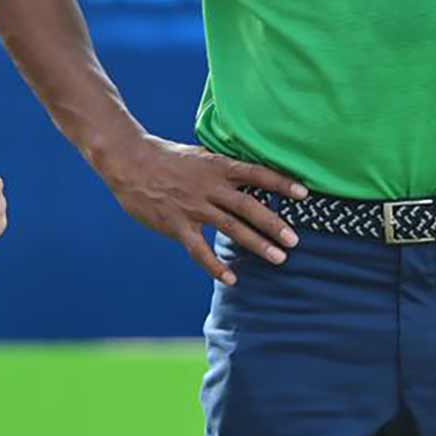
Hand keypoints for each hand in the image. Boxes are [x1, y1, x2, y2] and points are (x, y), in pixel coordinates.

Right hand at [95, 135, 306, 285]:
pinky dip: (215, 265)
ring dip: (256, 244)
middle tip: (295, 240)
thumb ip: (223, 170)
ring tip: (279, 259)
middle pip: (248, 206)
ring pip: (230, 228)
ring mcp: (193, 207)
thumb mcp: (199, 156)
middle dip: (274, 224)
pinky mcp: (176, 224)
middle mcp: (209, 186)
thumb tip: (250, 178)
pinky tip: (231, 278)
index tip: (305, 194)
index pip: (256, 173)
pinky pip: (199, 250)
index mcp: (217, 166)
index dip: (281, 183)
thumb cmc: (166, 158)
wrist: (130, 162)